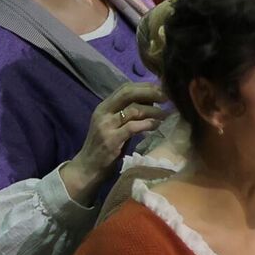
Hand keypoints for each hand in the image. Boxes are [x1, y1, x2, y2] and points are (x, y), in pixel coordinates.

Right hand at [62, 82, 164, 200]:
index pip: (125, 88)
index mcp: (104, 107)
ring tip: (166, 114)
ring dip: (153, 111)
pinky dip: (147, 124)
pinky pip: (132, 127)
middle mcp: (103, 112)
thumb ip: (129, 113)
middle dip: (150, 92)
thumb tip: (153, 101)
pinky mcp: (111, 140)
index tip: (163, 88)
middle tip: (167, 97)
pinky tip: (157, 125)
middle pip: (128, 93)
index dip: (145, 86)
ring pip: (133, 110)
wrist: (87, 168)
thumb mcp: (115, 125)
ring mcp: (105, 125)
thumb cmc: (106, 147)